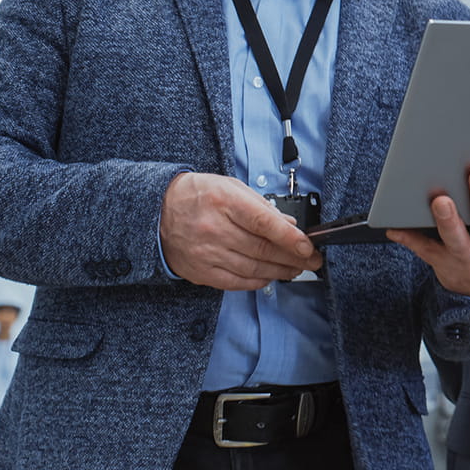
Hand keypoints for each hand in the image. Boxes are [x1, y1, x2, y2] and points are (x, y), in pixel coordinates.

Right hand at [160, 173, 321, 289]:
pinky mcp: (202, 271)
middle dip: (293, 257)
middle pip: (262, 249)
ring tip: (296, 269)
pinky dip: (258, 281)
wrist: (157, 211)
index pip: (264, 223)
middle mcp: (215, 229)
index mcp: (224, 202)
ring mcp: (207, 253)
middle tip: (311, 260)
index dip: (290, 237)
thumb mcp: (230, 187)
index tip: (308, 246)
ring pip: (253, 268)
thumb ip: (260, 205)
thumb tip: (287, 224)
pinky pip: (237, 282)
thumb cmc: (197, 195)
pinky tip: (271, 277)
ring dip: (280, 271)